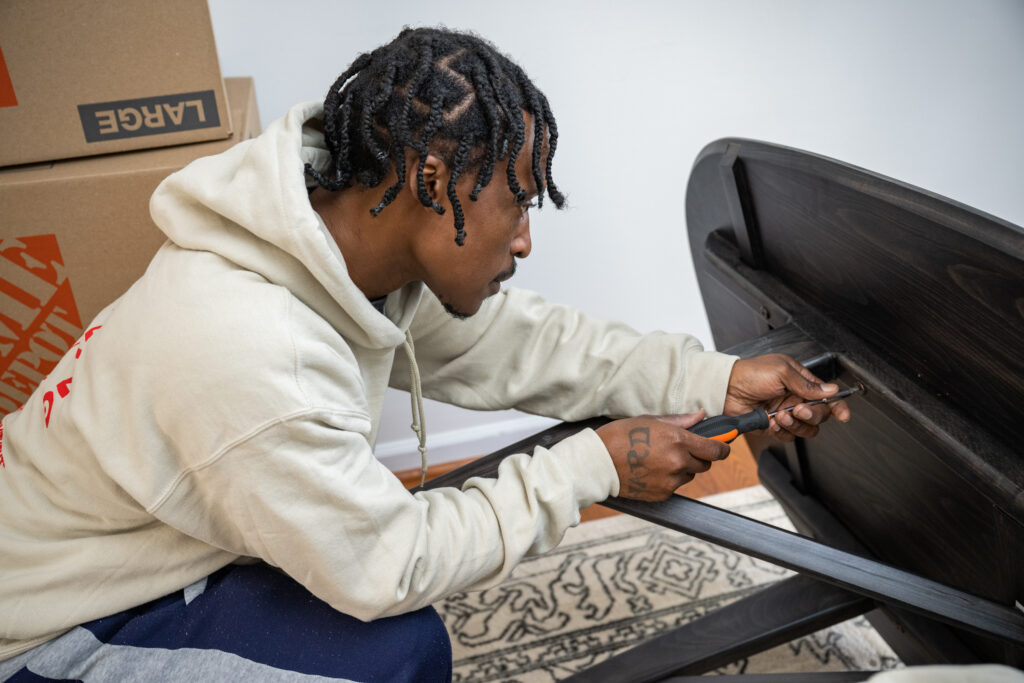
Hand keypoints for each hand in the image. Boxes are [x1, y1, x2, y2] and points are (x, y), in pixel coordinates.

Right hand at [596, 412, 729, 501]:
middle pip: (705, 464)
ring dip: (682, 468)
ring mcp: (670, 481)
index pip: (715, 450)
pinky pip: (675, 487)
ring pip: (689, 475)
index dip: (722, 448)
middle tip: (681, 450)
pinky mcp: (662, 494)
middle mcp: (678, 462)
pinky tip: (651, 471)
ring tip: (659, 460)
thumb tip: (701, 416)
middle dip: (699, 457)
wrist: (598, 463)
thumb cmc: (620, 435)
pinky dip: (668, 480)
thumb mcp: (650, 420)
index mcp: (678, 440)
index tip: (722, 447)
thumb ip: (680, 421)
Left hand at [723, 354, 850, 441]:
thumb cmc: (751, 373)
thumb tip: (830, 389)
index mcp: (801, 382)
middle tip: (797, 408)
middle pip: (819, 415)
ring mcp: (786, 414)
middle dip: (811, 414)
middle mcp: (796, 398)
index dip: (838, 406)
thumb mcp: (781, 371)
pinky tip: (771, 422)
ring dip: (796, 424)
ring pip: (806, 429)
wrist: (726, 388)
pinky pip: (788, 436)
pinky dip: (782, 431)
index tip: (843, 415)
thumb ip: (806, 383)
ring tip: (780, 415)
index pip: (827, 396)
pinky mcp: (774, 427)